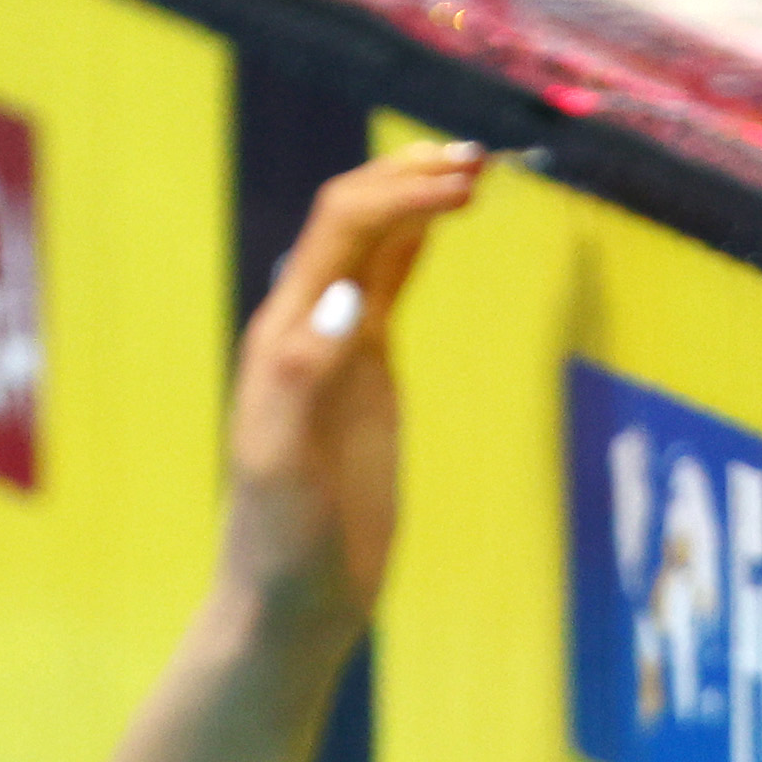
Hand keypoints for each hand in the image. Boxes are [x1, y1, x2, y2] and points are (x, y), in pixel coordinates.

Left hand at [222, 143, 484, 640]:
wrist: (291, 598)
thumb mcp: (283, 466)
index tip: (464, 185)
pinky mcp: (368, 374)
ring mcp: (340, 346)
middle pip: (355, 218)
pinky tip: (446, 220)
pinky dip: (417, 244)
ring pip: (375, 244)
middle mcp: (307, 324)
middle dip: (410, 178)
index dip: (399, 194)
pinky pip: (391, 287)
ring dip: (416, 197)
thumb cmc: (281, 542)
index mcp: (284, 333)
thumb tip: (351, 297)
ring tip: (474, 168)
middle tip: (480, 162)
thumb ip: (305, 378)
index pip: (340, 230)